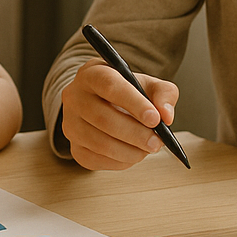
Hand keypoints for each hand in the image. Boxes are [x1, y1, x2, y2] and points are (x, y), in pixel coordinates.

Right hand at [59, 60, 177, 170]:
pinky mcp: (75, 147)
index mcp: (92, 74)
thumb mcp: (148, 84)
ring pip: (100, 143)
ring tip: (148, 148)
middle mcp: (74, 97)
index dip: (133, 103)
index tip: (155, 119)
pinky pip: (97, 160)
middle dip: (135, 134)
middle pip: (103, 119)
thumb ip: (163, 94)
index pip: (109, 86)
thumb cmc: (127, 93)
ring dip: (130, 151)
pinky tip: (133, 154)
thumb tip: (166, 116)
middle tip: (157, 142)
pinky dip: (120, 162)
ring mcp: (70, 123)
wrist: (103, 104)